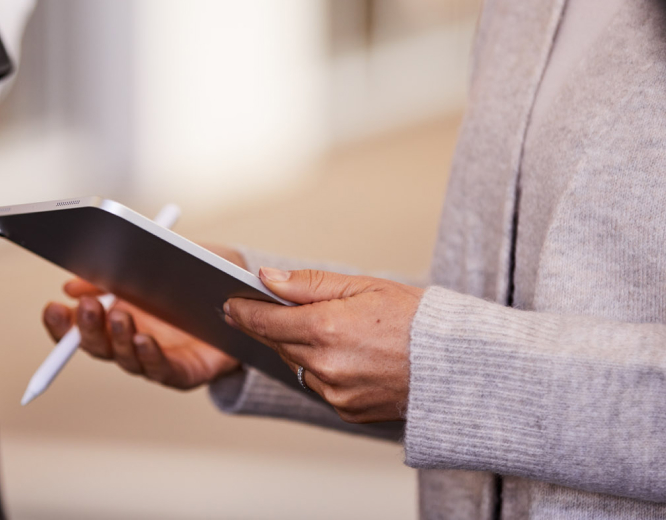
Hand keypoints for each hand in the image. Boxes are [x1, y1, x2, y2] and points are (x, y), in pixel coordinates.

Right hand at [41, 244, 245, 389]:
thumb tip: (71, 285)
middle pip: (96, 345)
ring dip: (118, 339)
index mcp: (118, 312)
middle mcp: (131, 339)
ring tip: (120, 316)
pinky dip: (149, 356)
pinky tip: (144, 338)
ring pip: (125, 358)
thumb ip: (113, 274)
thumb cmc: (196, 274)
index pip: (78, 327)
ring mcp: (155, 357)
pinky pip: (161, 369)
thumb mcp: (155, 261)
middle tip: (87, 307)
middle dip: (87, 328)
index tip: (51, 308)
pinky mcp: (184, 372)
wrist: (244, 292)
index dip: (61, 323)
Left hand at [224, 268, 422, 422]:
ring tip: (315, 329)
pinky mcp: (348, 411)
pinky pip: (320, 386)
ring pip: (297, 366)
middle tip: (257, 310)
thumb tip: (266, 279)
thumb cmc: (417, 318)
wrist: (461, 366)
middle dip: (269, 326)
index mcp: (327, 328)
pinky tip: (341, 355)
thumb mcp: (363, 286)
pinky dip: (321, 370)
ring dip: (298, 348)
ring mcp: (337, 393)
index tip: (229, 303)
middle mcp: (326, 365)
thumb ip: (308, 284)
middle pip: (278, 343)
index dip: (243, 311)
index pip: (265, 321)